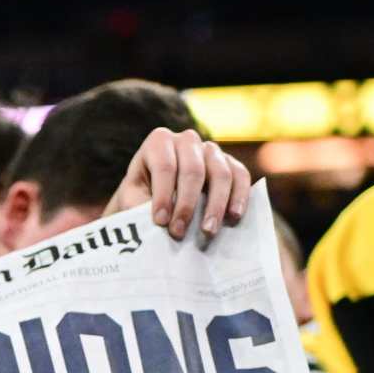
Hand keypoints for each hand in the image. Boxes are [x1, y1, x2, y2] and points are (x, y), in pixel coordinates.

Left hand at [106, 127, 252, 242]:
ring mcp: (211, 150)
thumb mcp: (133, 199)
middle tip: (179, 232)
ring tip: (208, 231)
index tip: (160, 222)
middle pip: (193, 170)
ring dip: (215, 205)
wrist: (160, 197)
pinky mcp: (230, 164)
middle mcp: (187, 140)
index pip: (164, 166)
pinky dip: (240, 196)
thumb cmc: (142, 197)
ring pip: (220, 173)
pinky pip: (241, 176)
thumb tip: (157, 225)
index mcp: (159, 142)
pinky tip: (233, 217)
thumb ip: (140, 206)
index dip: (163, 194)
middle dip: (187, 204)